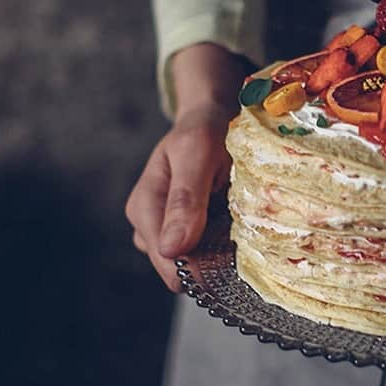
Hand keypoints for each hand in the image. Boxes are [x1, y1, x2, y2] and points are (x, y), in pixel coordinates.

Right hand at [125, 43, 246, 290]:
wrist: (214, 116)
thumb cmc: (206, 129)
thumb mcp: (198, 153)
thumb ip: (185, 199)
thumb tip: (171, 250)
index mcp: (144, 207)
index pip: (168, 261)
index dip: (200, 267)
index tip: (234, 254)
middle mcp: (149, 225)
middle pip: (180, 269)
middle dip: (211, 261)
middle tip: (241, 233)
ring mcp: (167, 231)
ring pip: (194, 266)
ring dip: (219, 255)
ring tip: (238, 223)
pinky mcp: (186, 233)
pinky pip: (205, 255)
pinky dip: (223, 248)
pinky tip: (235, 226)